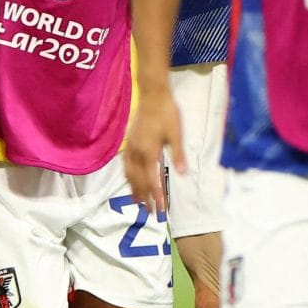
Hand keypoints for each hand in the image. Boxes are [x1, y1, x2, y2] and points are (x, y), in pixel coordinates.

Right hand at [121, 90, 183, 215]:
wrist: (152, 95)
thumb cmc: (167, 114)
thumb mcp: (176, 135)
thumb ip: (178, 155)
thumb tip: (182, 174)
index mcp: (149, 152)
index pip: (152, 180)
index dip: (156, 196)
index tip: (160, 209)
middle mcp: (137, 153)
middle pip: (139, 181)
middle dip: (144, 198)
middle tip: (150, 213)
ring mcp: (131, 147)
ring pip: (129, 174)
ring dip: (134, 189)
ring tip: (137, 202)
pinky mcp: (129, 142)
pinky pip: (125, 165)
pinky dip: (128, 176)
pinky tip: (130, 179)